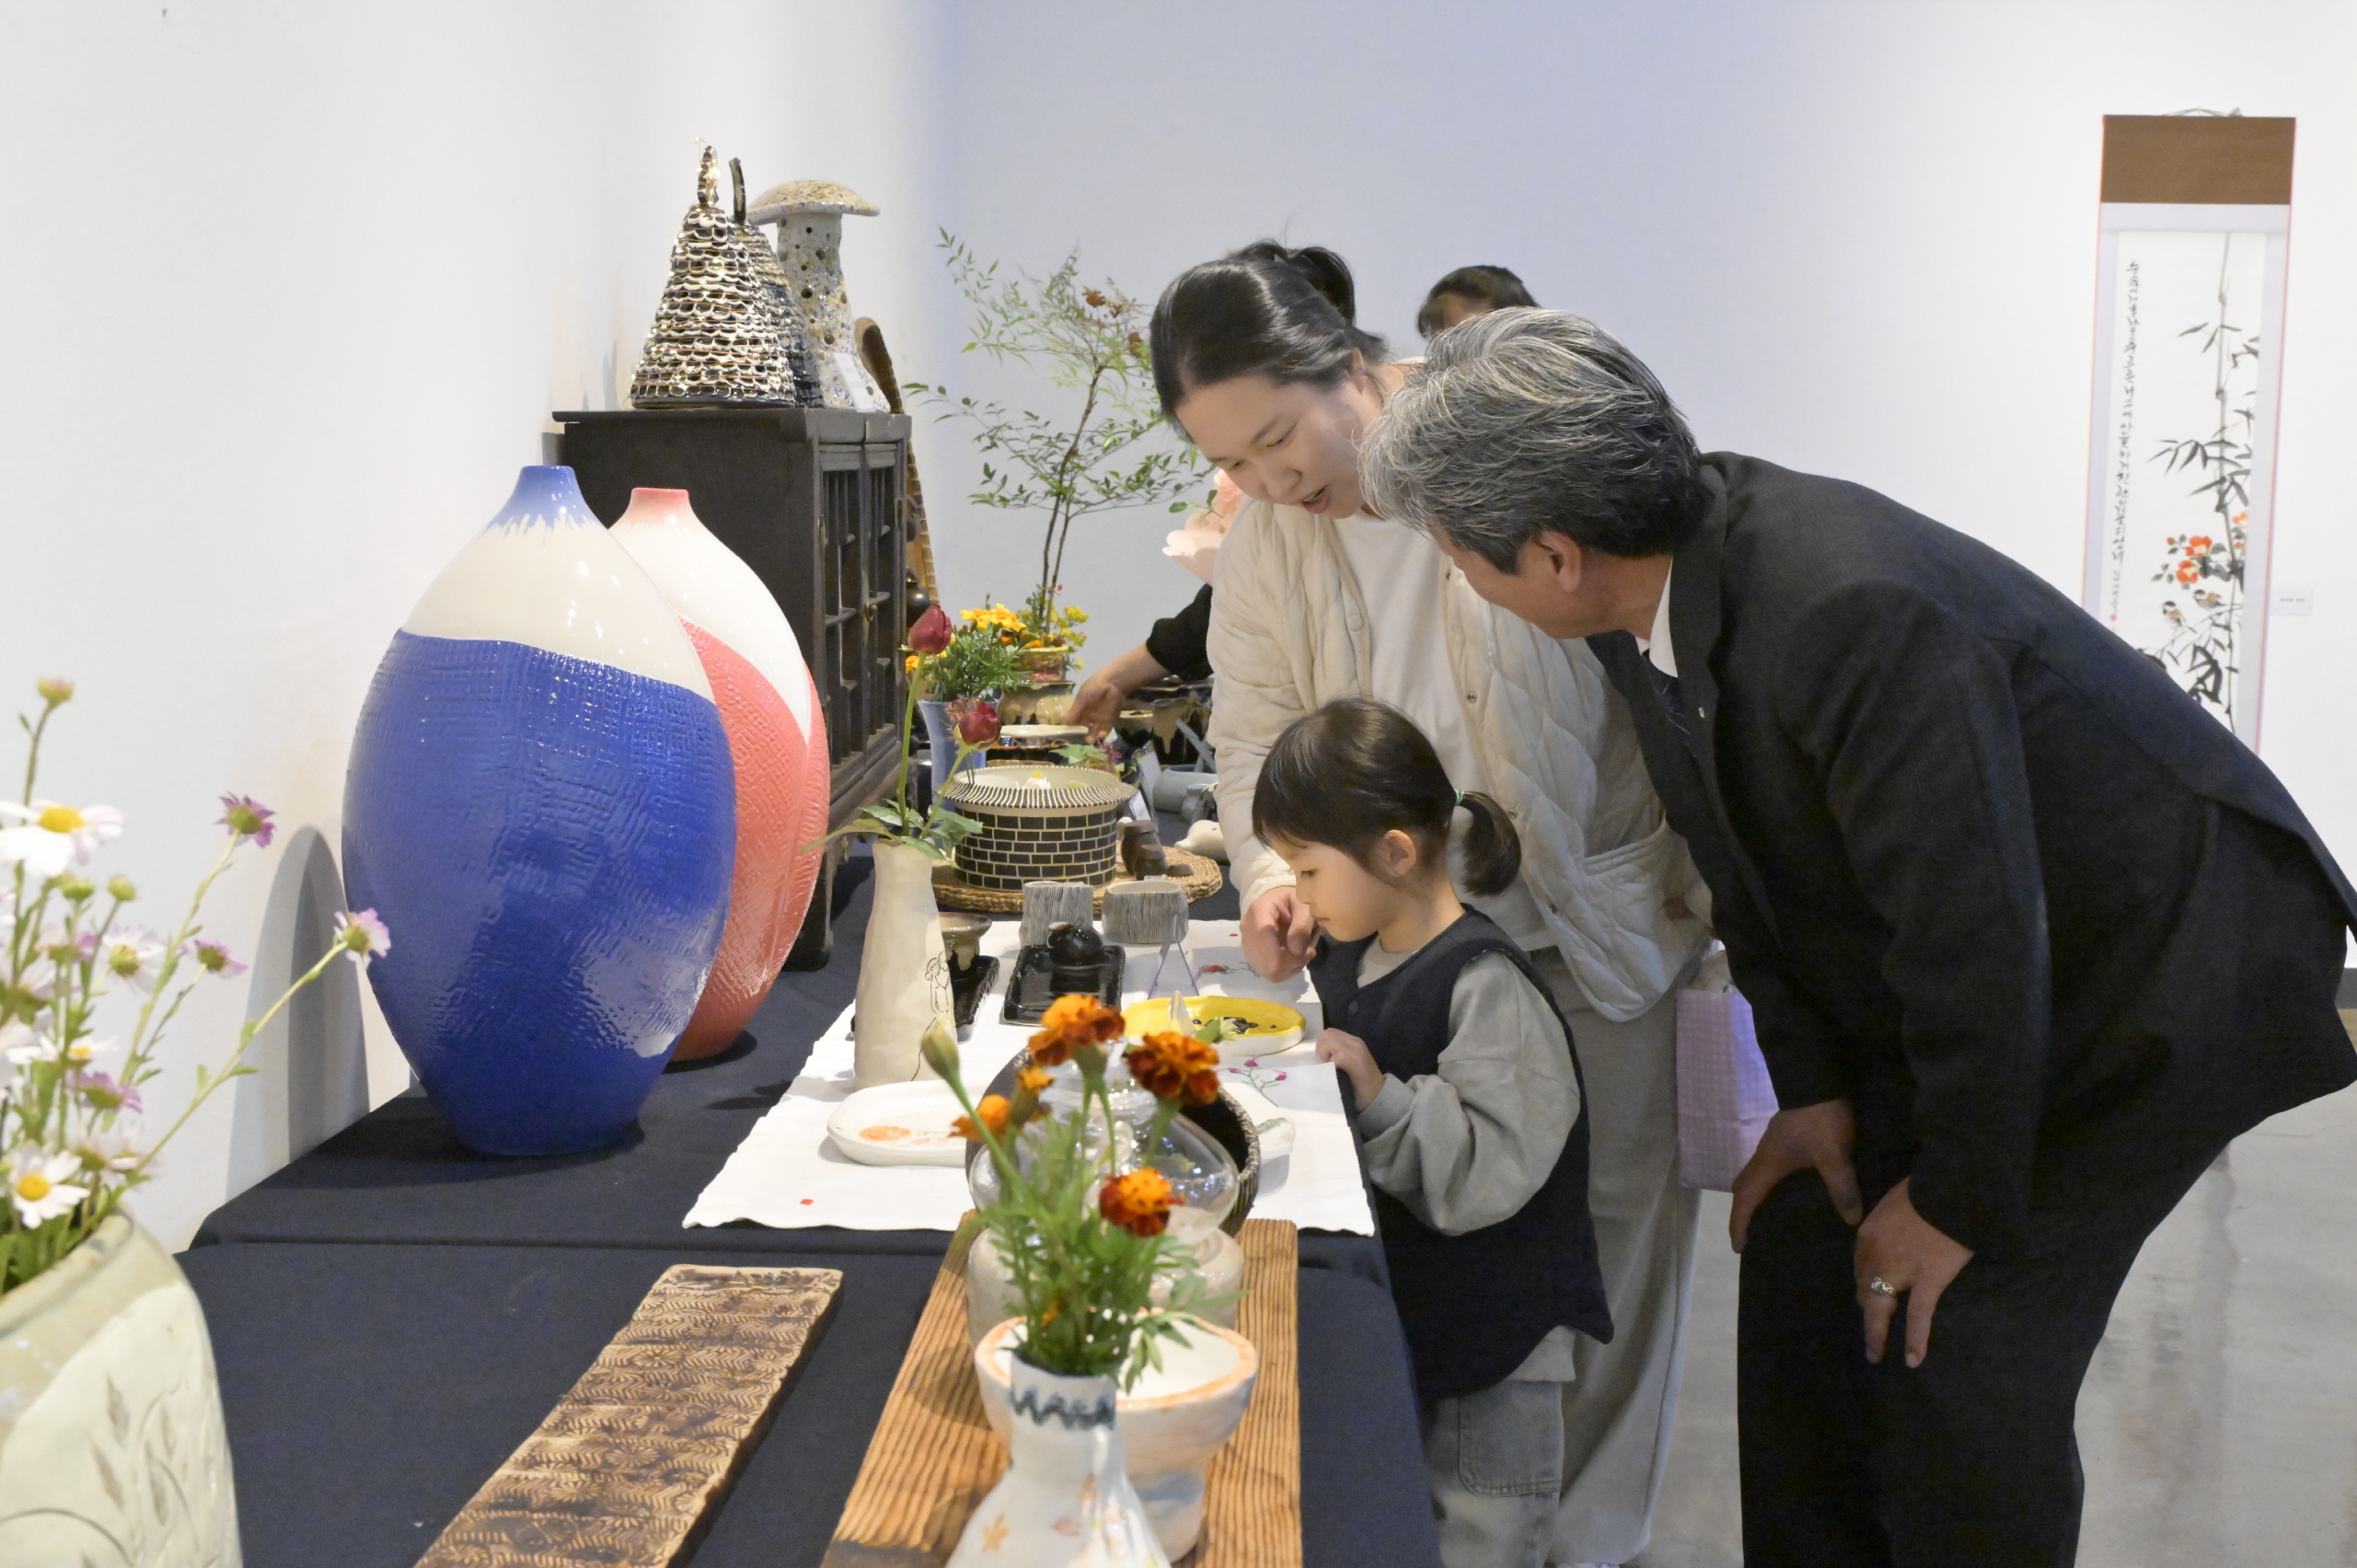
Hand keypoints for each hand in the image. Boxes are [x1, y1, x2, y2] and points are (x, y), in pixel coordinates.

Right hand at [1067, 644, 1167, 740]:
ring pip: (1094, 730)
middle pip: (1084, 728)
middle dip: (1083, 734)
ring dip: (1092, 736)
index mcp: (1080, 709)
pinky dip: (1102, 733)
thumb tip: (1063, 720)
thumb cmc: (1094, 687)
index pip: (1074, 721)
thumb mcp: (1082, 697)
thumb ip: (1075, 710)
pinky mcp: (1109, 720)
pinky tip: (1101, 735)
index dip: (1072, 728)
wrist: (1113, 682)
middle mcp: (1089, 715)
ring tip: (1091, 741)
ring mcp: (1099, 718)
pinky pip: (1105, 729)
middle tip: (1082, 740)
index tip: (1070, 735)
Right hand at [1240, 886, 1316, 981]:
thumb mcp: (1303, 905)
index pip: (1265, 941)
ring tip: (1301, 954)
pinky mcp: (1252, 955)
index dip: (1288, 954)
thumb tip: (1297, 950)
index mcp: (1259, 911)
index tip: (1308, 949)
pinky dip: (1286, 971)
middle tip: (1308, 951)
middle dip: (1293, 962)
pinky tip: (1294, 959)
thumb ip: (1302, 925)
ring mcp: (1247, 945)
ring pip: (1268, 971)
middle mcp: (1247, 930)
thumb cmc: (1292, 900)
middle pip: (1267, 962)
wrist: (1277, 901)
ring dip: (1290, 967)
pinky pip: (1269, 973)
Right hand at [1314, 1027, 1381, 1108]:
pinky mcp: (1356, 1041)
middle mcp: (1354, 1044)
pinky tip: (1337, 1057)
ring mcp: (1355, 1040)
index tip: (1329, 1071)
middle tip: (1327, 1064)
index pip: (1325, 1046)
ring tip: (1331, 1060)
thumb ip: (1328, 1076)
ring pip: (1330, 1033)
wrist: (1378, 1092)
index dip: (1323, 1059)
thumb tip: (1317, 1070)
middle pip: (1326, 1035)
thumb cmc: (1360, 1094)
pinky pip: (1337, 1035)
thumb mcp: (1342, 1089)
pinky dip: (1332, 1044)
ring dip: (1326, 1046)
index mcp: (1350, 1056)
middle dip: (1322, 1049)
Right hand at [1729, 1098, 1863, 1251]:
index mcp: (1768, 1164)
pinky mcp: (1784, 1139)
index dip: (1739, 1224)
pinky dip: (1770, 1185)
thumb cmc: (1820, 1118)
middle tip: (1750, 1233)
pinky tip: (1790, 1190)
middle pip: (1742, 1188)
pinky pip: (1768, 1169)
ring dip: (1755, 1197)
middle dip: (1742, 1212)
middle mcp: (1764, 1156)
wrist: (1818, 1078)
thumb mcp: (1834, 1154)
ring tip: (1768, 1217)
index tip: (1739, 1248)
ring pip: (1754, 1176)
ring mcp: (1773, 1145)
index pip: (1744, 1200)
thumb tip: (1850, 1220)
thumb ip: (1841, 1187)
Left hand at [1855, 1177, 1973, 1366]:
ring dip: (1876, 1333)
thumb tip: (1895, 1236)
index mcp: (1867, 1234)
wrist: (1951, 1188)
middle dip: (1866, 1307)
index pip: (1860, 1266)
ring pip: (1882, 1308)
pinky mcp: (1929, 1281)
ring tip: (1875, 1354)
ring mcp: (1900, 1271)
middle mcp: (1876, 1256)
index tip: (1868, 1291)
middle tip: (1870, 1325)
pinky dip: (1915, 1340)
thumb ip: (1890, 1224)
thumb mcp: (1894, 1203)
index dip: (1865, 1281)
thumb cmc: (1927, 1189)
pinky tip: (1912, 1360)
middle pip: (1865, 1289)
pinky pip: (1919, 1316)